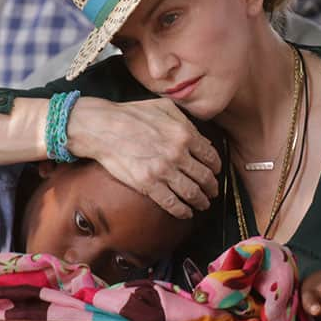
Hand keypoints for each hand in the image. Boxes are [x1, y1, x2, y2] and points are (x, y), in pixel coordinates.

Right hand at [67, 97, 220, 217]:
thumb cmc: (132, 114)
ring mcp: (163, 171)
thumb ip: (186, 122)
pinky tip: (186, 213)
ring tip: (203, 205)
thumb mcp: (164, 107)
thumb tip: (202, 138)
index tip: (216, 172)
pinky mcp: (148, 184)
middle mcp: (178, 154)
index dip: (216, 167)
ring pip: (192, 193)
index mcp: (184, 134)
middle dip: (212, 187)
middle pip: (205, 177)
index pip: (211, 157)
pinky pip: (172, 203)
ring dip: (201, 202)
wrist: (103, 127)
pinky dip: (183, 212)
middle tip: (212, 192)